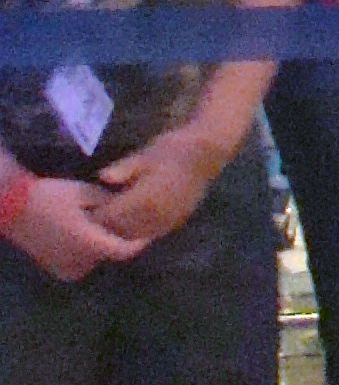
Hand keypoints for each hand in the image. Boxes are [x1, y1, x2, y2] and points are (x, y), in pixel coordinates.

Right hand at [3, 174, 146, 281]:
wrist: (15, 209)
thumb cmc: (51, 197)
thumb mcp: (84, 193)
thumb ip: (107, 202)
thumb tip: (126, 206)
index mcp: (88, 242)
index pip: (123, 250)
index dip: (139, 243)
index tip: (151, 232)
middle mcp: (78, 261)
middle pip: (109, 253)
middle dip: (119, 239)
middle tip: (129, 223)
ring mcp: (66, 268)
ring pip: (96, 258)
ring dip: (103, 245)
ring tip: (107, 226)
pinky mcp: (57, 269)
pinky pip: (81, 262)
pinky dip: (88, 251)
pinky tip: (88, 233)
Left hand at [90, 123, 222, 247]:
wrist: (207, 153)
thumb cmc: (174, 149)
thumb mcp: (146, 154)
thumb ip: (124, 169)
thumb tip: (102, 177)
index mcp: (143, 199)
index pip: (111, 216)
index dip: (97, 215)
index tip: (86, 210)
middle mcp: (154, 216)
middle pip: (121, 230)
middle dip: (108, 226)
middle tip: (97, 217)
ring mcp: (166, 222)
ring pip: (136, 236)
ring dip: (123, 231)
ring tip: (114, 220)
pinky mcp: (176, 223)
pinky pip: (151, 234)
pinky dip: (139, 231)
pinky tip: (134, 222)